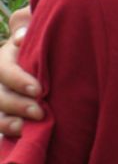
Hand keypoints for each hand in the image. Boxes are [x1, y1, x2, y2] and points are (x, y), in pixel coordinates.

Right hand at [0, 7, 43, 137]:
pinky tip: (22, 135)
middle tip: (39, 112)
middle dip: (16, 105)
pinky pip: (2, 123)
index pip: (4, 68)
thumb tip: (20, 37)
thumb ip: (30, 27)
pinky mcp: (10, 113)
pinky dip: (9, 131)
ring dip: (8, 123)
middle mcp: (1, 78)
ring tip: (25, 129)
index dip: (17, 80)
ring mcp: (4, 97)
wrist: (65, 60)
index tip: (39, 90)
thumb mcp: (43, 31)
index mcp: (8, 56)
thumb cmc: (54, 42)